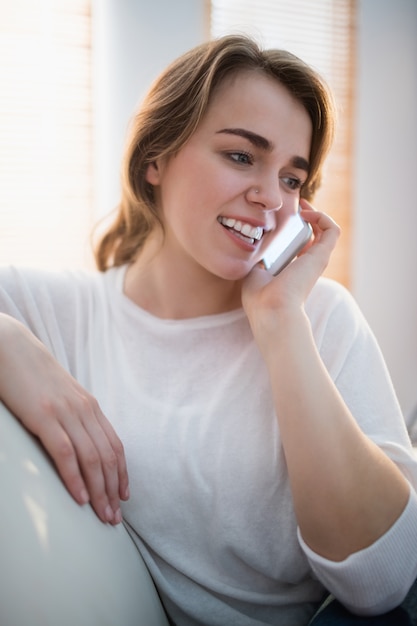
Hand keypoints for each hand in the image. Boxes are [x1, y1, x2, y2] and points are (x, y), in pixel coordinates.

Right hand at [0, 314, 128, 524]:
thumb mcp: (60, 396)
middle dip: (113, 490)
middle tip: (114, 518)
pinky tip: (79, 499)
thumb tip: (78, 440)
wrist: (11, 347)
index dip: (121, 473)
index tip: (123, 495)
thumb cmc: (33, 375)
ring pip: (92, 459)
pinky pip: (65, 453)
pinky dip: (75, 478)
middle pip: (107, 457)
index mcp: (89, 406)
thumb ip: (73, 416)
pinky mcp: (44, 416)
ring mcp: (65, 412)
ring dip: (99, 491)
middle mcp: (84, 409)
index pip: (114, 445)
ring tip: (102, 515)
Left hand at [241, 202, 339, 333]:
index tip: (282, 218)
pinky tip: (305, 213)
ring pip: (327, 232)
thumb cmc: (260, 299)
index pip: (300, 247)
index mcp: (293, 271)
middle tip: (295, 206)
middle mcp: (307, 266)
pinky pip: (332, 230)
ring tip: (301, 206)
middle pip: (315, 237)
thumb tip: (253, 250)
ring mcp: (316, 261)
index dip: (294, 231)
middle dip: (307, 219)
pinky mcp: (321, 256)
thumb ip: (256, 261)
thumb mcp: (253, 274)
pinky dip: (322, 217)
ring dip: (317, 215)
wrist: (271, 309)